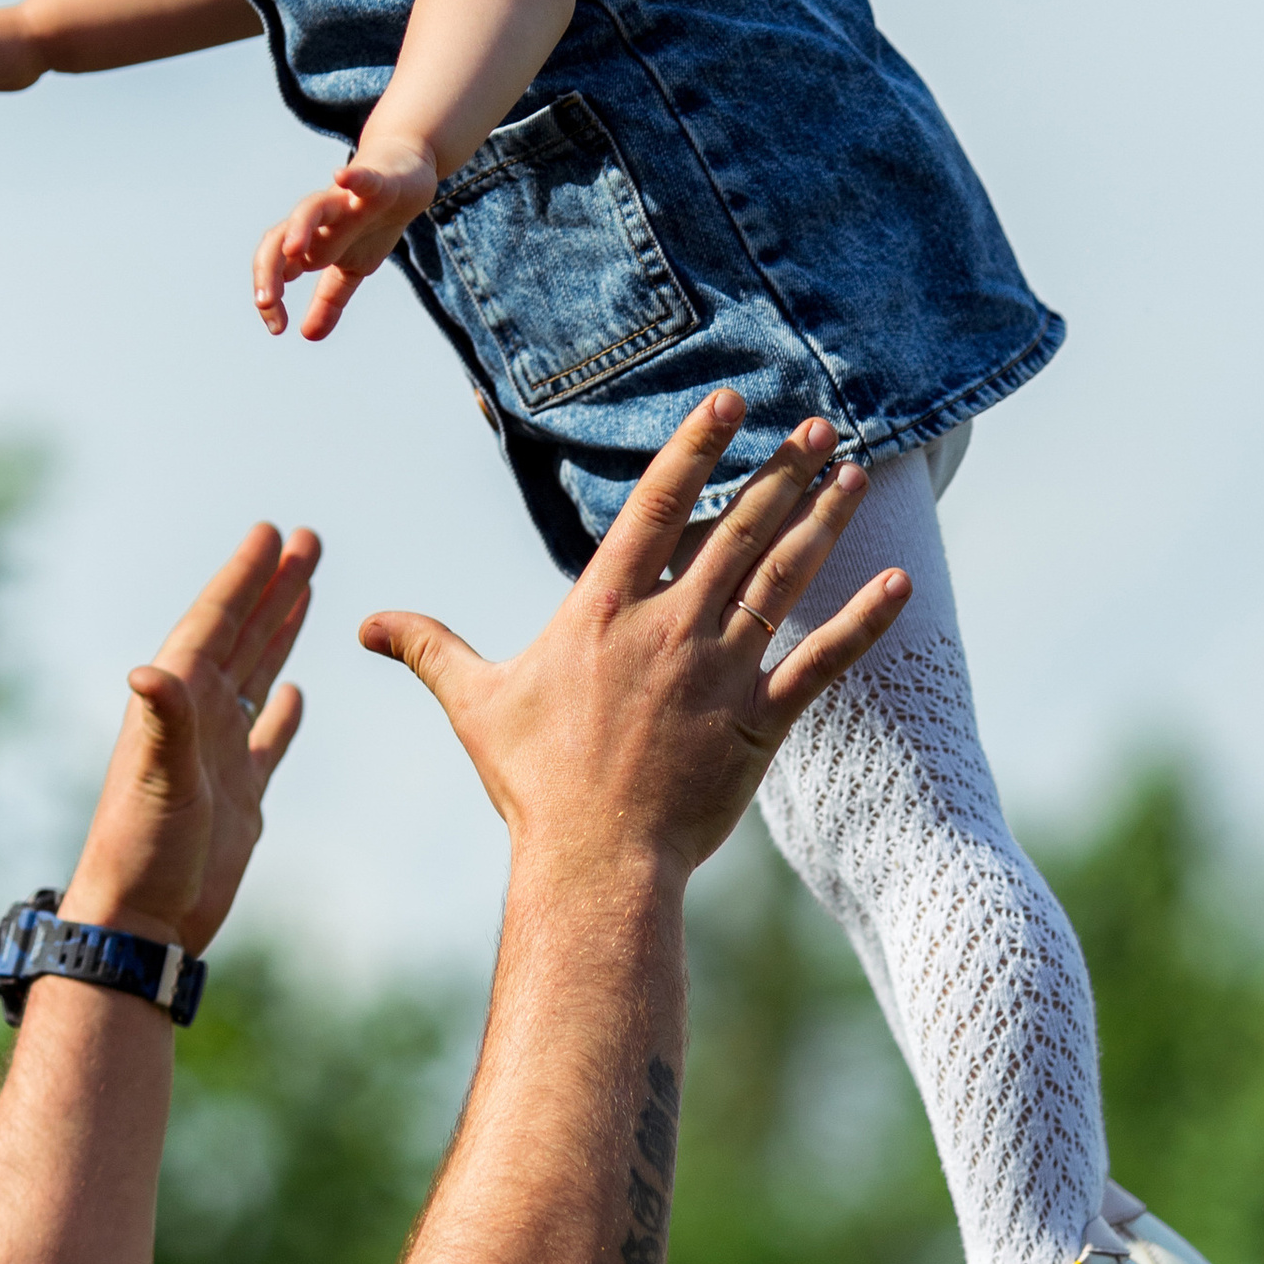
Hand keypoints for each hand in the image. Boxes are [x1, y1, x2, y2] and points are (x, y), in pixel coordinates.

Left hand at [64, 524, 317, 951]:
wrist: (142, 925)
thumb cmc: (142, 853)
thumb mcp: (159, 782)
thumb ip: (164, 724)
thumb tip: (149, 671)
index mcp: (177, 704)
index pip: (215, 625)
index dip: (243, 578)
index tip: (271, 534)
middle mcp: (196, 720)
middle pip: (241, 636)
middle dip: (272, 588)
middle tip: (306, 540)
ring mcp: (219, 756)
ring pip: (257, 676)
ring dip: (280, 631)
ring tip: (307, 587)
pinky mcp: (238, 797)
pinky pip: (266, 740)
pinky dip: (282, 713)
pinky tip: (295, 691)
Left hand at [253, 153, 437, 341]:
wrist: (403, 175)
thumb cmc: (370, 222)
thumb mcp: (352, 269)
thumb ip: (329, 301)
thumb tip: (308, 335)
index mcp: (311, 244)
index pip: (276, 267)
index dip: (270, 296)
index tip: (275, 327)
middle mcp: (320, 222)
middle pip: (281, 238)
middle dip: (269, 268)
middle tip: (266, 302)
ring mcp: (344, 200)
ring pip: (312, 208)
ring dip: (300, 228)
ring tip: (293, 250)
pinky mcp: (375, 183)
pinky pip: (361, 178)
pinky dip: (352, 178)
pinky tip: (340, 176)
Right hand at [359, 400, 908, 885]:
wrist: (595, 860)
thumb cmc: (533, 783)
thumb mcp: (475, 703)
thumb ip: (428, 648)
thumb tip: (363, 623)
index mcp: (604, 610)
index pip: (659, 506)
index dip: (697, 448)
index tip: (731, 404)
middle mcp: (670, 626)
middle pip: (736, 528)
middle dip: (782, 470)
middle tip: (818, 424)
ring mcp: (721, 670)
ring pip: (783, 578)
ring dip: (824, 522)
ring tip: (854, 474)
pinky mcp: (760, 721)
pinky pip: (822, 660)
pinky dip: (864, 622)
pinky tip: (900, 582)